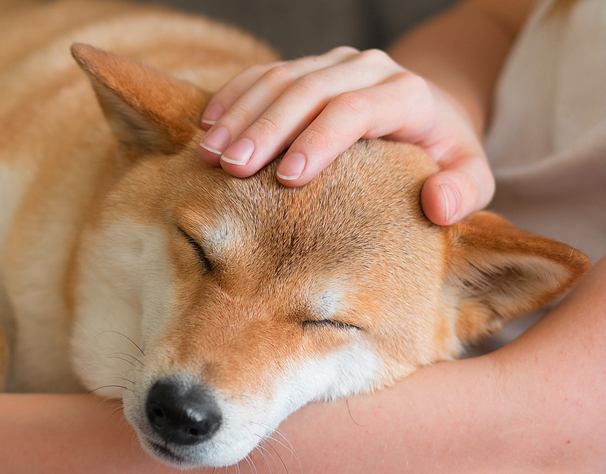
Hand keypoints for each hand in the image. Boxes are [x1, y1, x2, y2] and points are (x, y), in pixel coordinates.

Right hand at [197, 47, 492, 224]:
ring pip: (281, 78)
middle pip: (310, 89)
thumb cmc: (442, 159)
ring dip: (241, 115)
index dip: (319, 140)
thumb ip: (465, 192)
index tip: (288, 179)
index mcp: (408, 93)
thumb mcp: (470, 177)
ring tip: (209, 154)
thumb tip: (437, 204)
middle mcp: (369, 68)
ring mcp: (334, 64)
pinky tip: (208, 126)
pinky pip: (264, 74)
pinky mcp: (308, 67)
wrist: (431, 117)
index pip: (355, 108)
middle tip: (232, 168)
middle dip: (267, 129)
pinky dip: (234, 98)